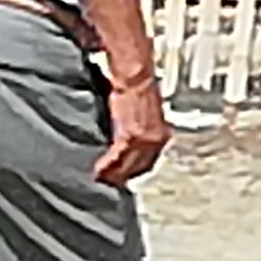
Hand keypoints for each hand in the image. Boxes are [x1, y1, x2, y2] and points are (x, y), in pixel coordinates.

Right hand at [92, 73, 169, 188]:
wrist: (136, 79)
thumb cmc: (139, 92)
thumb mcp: (147, 116)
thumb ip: (143, 132)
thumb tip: (133, 142)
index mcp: (162, 136)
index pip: (148, 161)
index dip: (134, 170)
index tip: (123, 176)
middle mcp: (157, 140)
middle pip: (138, 167)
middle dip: (123, 175)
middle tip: (108, 181)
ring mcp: (144, 140)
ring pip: (126, 165)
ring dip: (112, 173)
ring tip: (100, 177)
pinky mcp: (129, 137)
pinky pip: (116, 158)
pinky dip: (105, 165)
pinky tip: (97, 171)